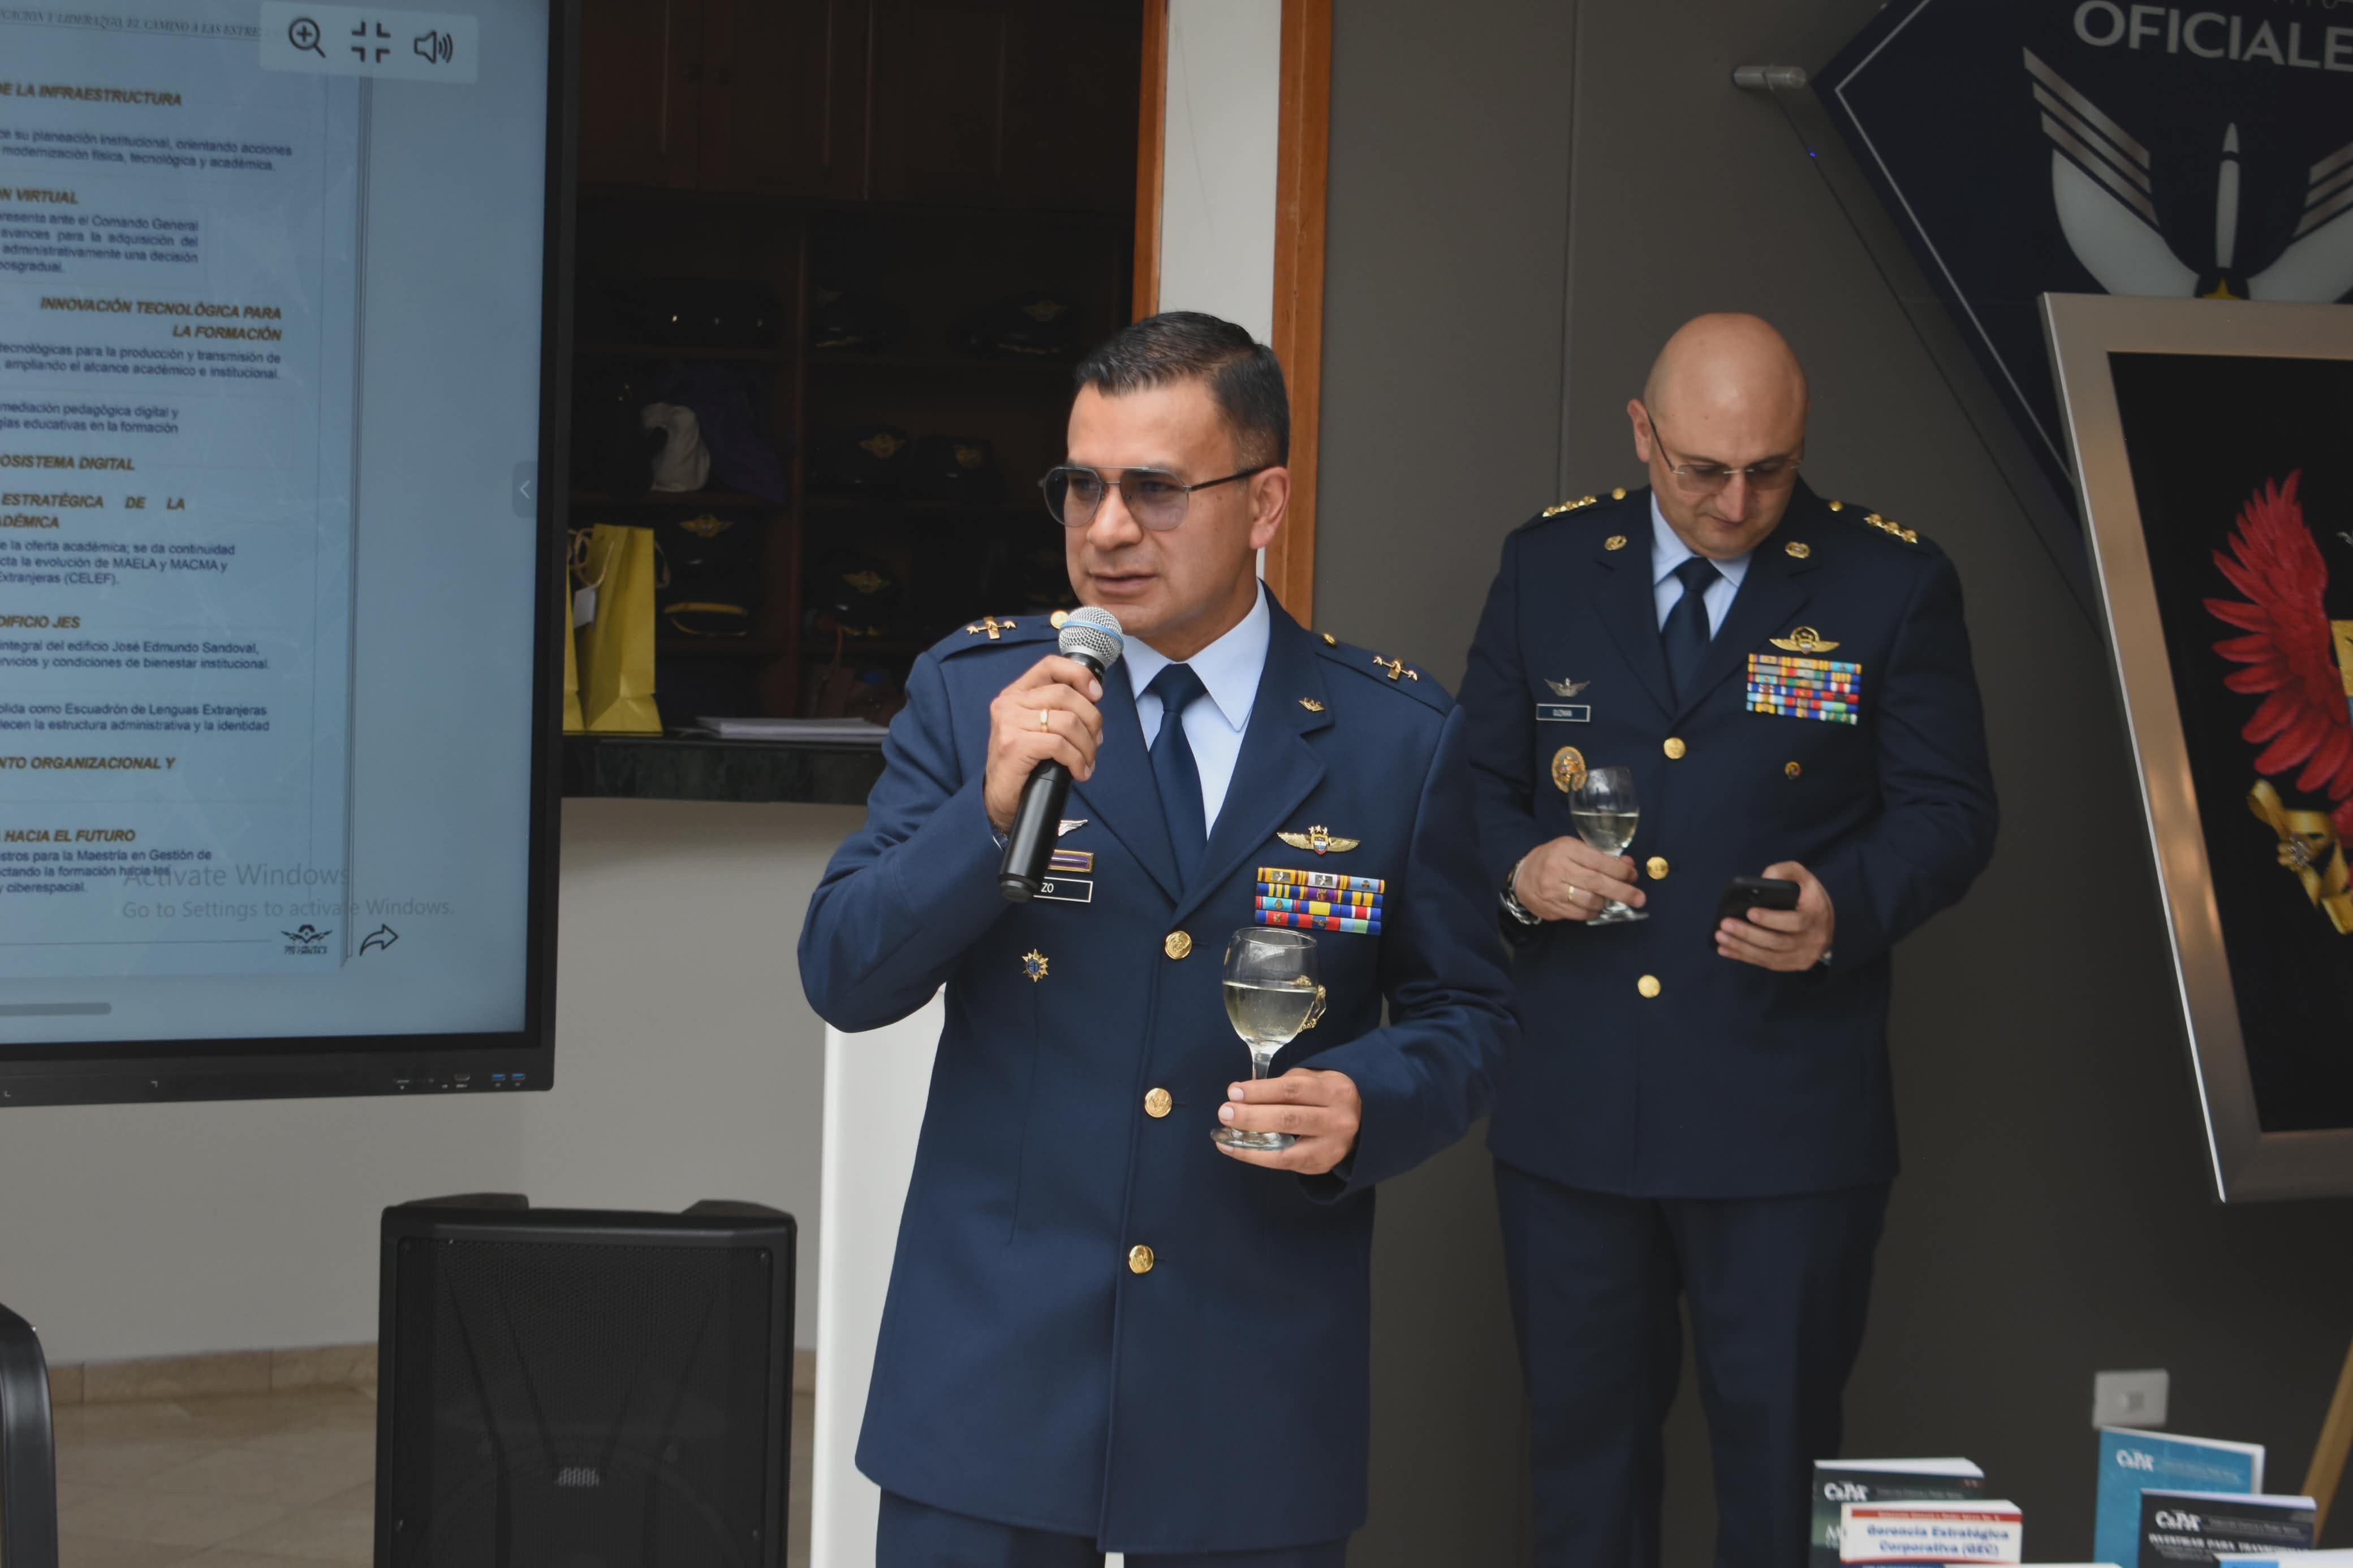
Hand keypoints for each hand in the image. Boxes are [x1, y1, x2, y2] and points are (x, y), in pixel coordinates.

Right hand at [984, 655, 1103, 831]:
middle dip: (1092, 719)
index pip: (1050, 665)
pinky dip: (1077, 760)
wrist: (1001, 798)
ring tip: (1087, 761)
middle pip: (1066, 694)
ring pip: (1068, 722)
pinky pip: (1060, 745)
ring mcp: (1009, 722)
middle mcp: (1009, 703)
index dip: (1079, 675)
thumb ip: (1058, 709)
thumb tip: (1094, 700)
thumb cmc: (1025, 763)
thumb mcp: (1039, 728)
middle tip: (1095, 742)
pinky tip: (1079, 772)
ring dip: (1087, 745)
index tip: (1096, 695)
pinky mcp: (1014, 744)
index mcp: (1017, 693)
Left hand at [1214, 1067, 1361, 1174]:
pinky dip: (1257, 1157)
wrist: (1364, 1121)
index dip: (1260, 1091)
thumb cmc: (1327, 1095)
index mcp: (1334, 1091)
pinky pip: (1285, 1163)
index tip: (1234, 1091)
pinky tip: (1236, 1149)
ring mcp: (1332, 1147)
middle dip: (1252, 1116)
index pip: (1292, 1090)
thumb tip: (1241, 1094)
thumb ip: (1282, 1086)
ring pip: (1287, 1148)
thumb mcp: (1314, 1080)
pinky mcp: (1322, 1165)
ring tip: (1225, 1135)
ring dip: (1250, 1142)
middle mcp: (1338, 1120)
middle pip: (1289, 1118)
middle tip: (1224, 1112)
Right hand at [1513, 836, 1644, 921]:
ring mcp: (1553, 891)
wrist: (1521, 875)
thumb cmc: (1552, 858)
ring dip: (1607, 903)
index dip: (1620, 870)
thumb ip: (1599, 856)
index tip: (1633, 875)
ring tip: (1613, 901)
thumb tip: (1628, 865)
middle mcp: (1558, 869)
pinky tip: (1597, 907)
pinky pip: (1580, 914)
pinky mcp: (1551, 908)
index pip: (1599, 861)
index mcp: (1566, 849)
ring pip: (1590, 901)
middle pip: (1597, 883)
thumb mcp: (1572, 849)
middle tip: (1639, 898)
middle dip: (1622, 891)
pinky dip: (1594, 911)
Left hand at [1716, 861, 1834, 970]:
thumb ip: (1784, 871)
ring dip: (1741, 947)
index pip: (1794, 921)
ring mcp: (1804, 955)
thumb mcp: (1803, 877)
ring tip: (1721, 937)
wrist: (1825, 923)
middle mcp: (1813, 938)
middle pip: (1777, 941)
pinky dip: (1744, 957)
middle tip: (1725, 924)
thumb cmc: (1807, 896)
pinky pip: (1766, 963)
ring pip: (1769, 956)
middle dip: (1748, 933)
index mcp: (1816, 914)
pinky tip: (1725, 949)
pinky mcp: (1793, 964)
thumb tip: (1763, 880)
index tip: (1749, 912)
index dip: (1771, 919)